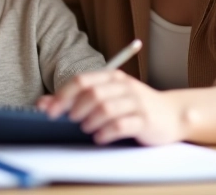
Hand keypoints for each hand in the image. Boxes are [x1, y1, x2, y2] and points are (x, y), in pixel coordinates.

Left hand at [37, 71, 188, 145]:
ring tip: (86, 129)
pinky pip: (122, 125)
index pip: (82, 80)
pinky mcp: (145, 120)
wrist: (171, 114)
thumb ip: (77, 99)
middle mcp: (124, 86)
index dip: (63, 95)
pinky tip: (100, 138)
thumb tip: (43, 105)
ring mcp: (136, 102)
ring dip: (91, 121)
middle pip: (93, 93)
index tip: (50, 111)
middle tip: (71, 121)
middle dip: (76, 108)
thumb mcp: (107, 97)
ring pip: (106, 108)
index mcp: (112, 77)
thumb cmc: (134, 107)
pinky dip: (106, 133)